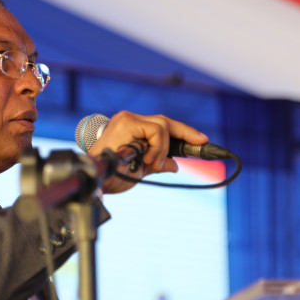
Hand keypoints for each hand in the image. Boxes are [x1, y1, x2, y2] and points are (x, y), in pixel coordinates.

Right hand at [86, 111, 208, 193]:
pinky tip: (148, 159)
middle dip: (185, 133)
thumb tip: (174, 165)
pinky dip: (158, 147)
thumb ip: (157, 164)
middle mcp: (128, 119)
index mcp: (130, 128)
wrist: (98, 180)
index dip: (183, 132)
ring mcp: (127, 119)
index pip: (161, 126)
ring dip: (163, 148)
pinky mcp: (127, 122)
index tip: (201, 140)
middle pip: (164, 121)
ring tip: (152, 164)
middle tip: (201, 144)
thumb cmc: (112, 176)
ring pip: (162, 126)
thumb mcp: (140, 170)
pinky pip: (155, 131)